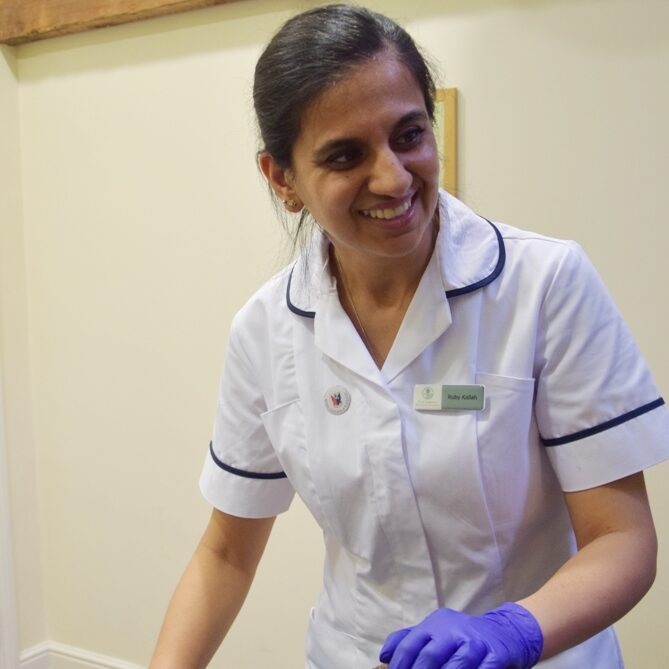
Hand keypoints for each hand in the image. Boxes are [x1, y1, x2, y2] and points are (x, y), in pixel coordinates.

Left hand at [379, 602, 542, 668]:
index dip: (401, 664)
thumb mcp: (436, 631)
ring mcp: (476, 642)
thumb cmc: (463, 636)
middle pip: (431, 655)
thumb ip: (410, 640)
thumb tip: (384, 656)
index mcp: (436, 624)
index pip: (411, 644)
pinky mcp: (496, 654)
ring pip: (456, 665)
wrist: (505, 632)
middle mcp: (454, 630)